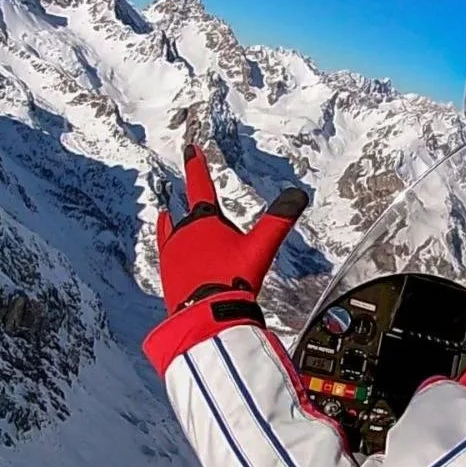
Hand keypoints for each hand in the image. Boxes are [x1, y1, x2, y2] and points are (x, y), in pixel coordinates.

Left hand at [155, 144, 308, 313]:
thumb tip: (298, 195)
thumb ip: (278, 221)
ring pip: (175, 232)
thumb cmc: (233, 280)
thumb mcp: (260, 248)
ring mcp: (171, 253)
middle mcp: (182, 232)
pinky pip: (168, 251)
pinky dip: (172, 246)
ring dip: (180, 227)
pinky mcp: (167, 273)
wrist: (206, 317)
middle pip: (190, 213)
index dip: (197, 165)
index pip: (200, 185)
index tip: (190, 149)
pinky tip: (173, 250)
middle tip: (198, 204)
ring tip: (176, 222)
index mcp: (203, 220)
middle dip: (196, 210)